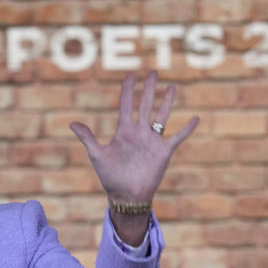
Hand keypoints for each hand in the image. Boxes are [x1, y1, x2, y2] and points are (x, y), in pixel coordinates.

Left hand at [70, 72, 198, 244]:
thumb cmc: (110, 177)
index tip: (131, 74)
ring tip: (172, 87)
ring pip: (161, 116)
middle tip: (153, 72)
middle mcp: (139, 132)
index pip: (126, 104)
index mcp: (124, 131)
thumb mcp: (97, 155)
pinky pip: (178, 138)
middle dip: (149, 88)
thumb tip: (72, 123)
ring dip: (167, 102)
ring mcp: (152, 141)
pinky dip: (187, 129)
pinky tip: (196, 118)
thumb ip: (88, 138)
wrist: (127, 196)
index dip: (128, 89)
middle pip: (145, 104)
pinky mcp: (164, 152)